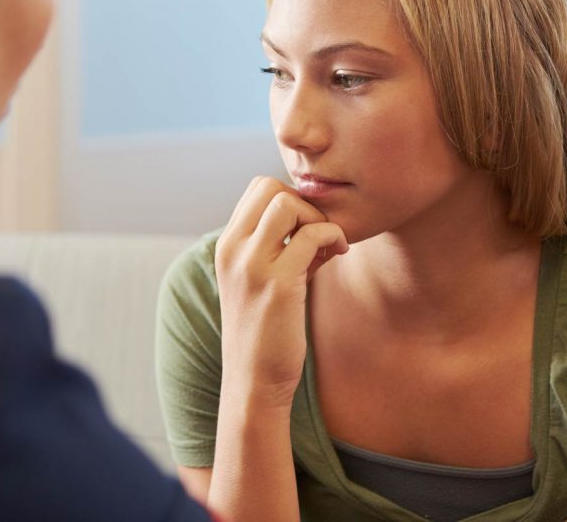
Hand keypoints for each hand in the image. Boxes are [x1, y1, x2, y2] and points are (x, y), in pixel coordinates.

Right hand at [214, 176, 347, 405]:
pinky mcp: (278, 284)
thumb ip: (281, 247)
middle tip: (318, 233)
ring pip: (288, 202)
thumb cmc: (264, 330)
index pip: (257, 189)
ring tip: (330, 246)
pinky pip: (312, 234)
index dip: (289, 199)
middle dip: (302, 202)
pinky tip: (339, 255)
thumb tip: (315, 222)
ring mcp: (252, 265)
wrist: (253, 380)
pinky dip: (333, 236)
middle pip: (269, 186)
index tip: (306, 228)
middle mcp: (233, 249)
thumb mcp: (263, 280)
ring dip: (317, 217)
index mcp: (226, 245)